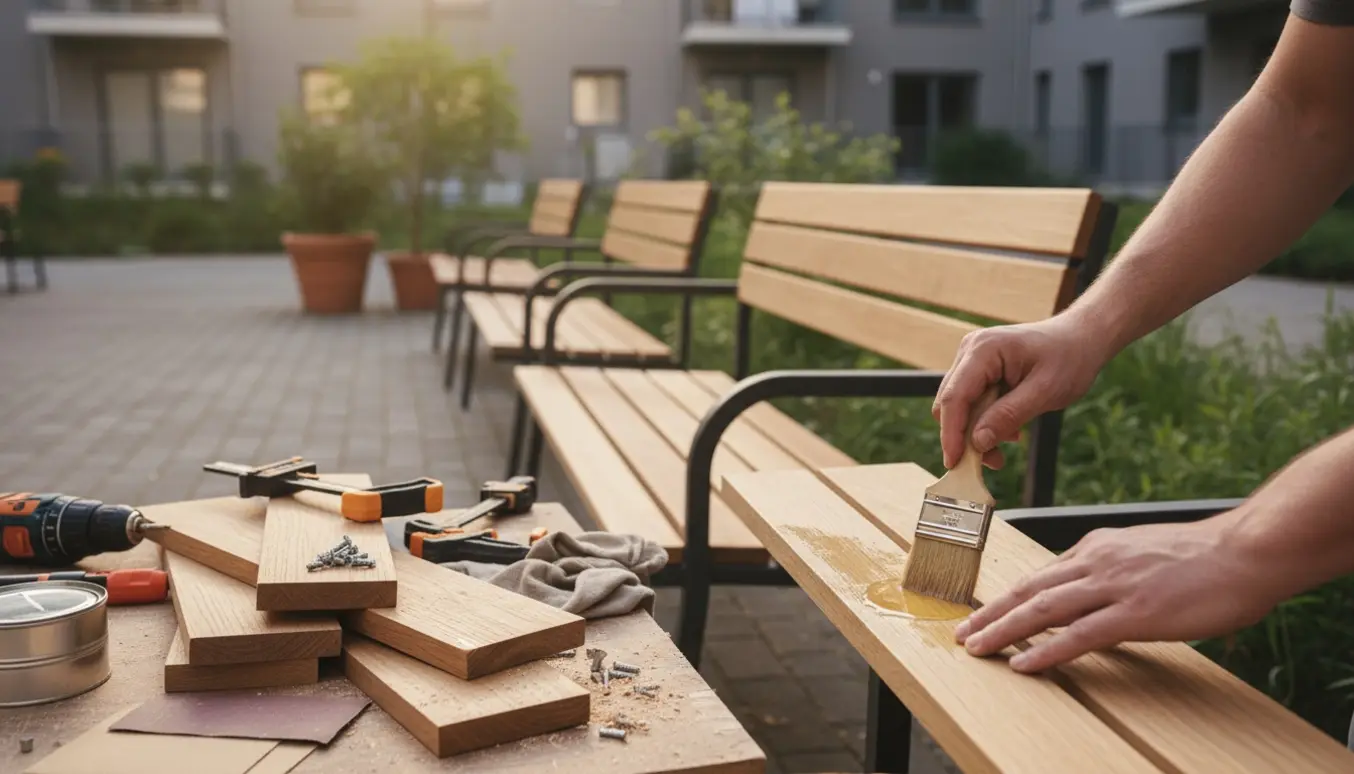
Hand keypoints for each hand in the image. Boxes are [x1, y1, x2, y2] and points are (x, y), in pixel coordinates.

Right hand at [932, 315, 1110, 469]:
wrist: (1081, 338)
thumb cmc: (1069, 358)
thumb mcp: (1044, 391)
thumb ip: (1009, 415)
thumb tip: (977, 442)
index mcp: (983, 350)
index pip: (954, 397)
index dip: (951, 432)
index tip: (954, 463)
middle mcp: (970, 352)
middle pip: (950, 403)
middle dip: (964, 436)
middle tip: (991, 461)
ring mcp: (972, 360)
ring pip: (959, 406)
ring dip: (976, 432)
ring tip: (1004, 449)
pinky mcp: (979, 371)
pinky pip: (972, 402)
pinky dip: (984, 422)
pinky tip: (1008, 430)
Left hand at [953, 516, 1278, 673]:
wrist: (1246, 550)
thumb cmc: (1204, 557)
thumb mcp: (1143, 555)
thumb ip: (1113, 571)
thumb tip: (1091, 593)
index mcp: (1098, 547)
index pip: (1040, 575)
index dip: (1008, 597)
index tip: (984, 613)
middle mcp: (1097, 562)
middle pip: (1029, 591)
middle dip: (991, 614)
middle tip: (962, 634)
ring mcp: (1114, 586)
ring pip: (1042, 610)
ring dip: (1003, 631)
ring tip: (977, 649)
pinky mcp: (1136, 612)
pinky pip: (1079, 635)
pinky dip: (1046, 651)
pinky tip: (1023, 664)